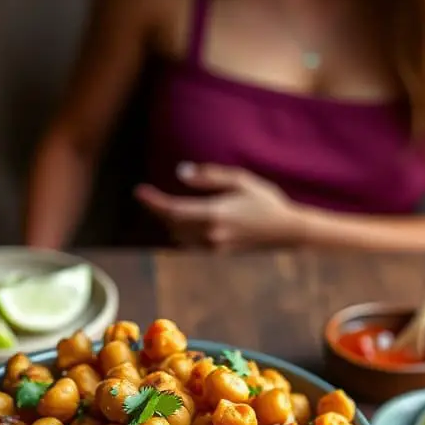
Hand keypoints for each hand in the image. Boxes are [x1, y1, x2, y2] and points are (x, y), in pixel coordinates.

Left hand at [134, 163, 302, 248]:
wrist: (286, 231)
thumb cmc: (265, 200)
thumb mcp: (239, 180)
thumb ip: (209, 176)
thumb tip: (181, 172)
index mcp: (214, 213)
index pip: (173, 210)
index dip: (153, 201)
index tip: (138, 191)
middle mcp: (210, 234)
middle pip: (171, 224)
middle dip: (157, 210)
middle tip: (148, 196)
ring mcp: (213, 246)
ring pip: (178, 236)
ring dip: (168, 221)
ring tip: (163, 206)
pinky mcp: (217, 253)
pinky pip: (188, 243)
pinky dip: (179, 231)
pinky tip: (180, 220)